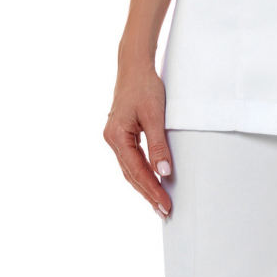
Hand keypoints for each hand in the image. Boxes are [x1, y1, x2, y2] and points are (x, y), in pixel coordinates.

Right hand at [102, 60, 173, 218]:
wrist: (134, 66)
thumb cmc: (144, 86)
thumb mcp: (155, 115)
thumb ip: (158, 144)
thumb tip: (164, 172)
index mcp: (117, 137)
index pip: (136, 171)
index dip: (151, 189)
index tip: (165, 204)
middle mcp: (112, 140)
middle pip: (131, 174)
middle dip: (148, 193)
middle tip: (164, 211)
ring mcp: (115, 137)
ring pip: (129, 168)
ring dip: (144, 185)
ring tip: (159, 202)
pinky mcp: (121, 133)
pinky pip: (131, 159)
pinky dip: (141, 171)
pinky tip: (150, 180)